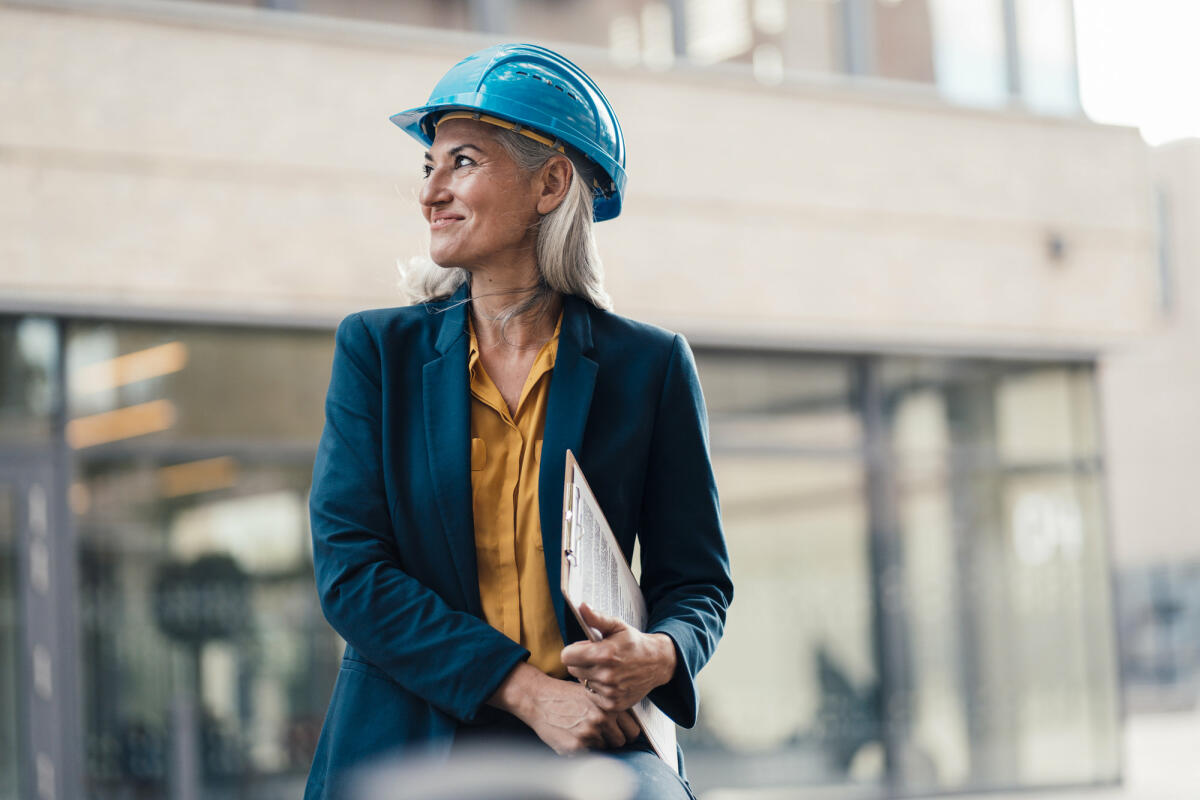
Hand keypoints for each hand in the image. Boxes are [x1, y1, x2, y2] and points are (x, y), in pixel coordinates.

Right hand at [487, 662, 640, 753]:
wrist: (539, 698)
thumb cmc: (565, 694)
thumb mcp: (593, 692)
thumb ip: (611, 707)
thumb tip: (628, 722)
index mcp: (609, 706)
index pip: (633, 730)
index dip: (625, 731)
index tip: (620, 731)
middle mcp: (602, 719)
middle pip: (621, 742)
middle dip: (612, 739)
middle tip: (599, 731)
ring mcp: (589, 733)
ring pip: (604, 749)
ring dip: (596, 743)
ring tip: (582, 730)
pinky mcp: (576, 746)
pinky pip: (589, 754)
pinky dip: (582, 748)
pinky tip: (573, 735)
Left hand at [560, 603, 677, 712]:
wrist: (657, 663)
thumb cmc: (633, 643)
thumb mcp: (617, 626)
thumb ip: (596, 618)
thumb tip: (581, 606)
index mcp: (604, 654)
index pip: (567, 656)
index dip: (573, 650)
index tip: (583, 648)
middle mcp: (606, 675)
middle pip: (572, 669)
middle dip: (581, 662)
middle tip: (597, 657)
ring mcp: (610, 692)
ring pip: (583, 682)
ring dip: (590, 675)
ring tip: (606, 668)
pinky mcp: (613, 704)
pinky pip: (591, 695)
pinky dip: (597, 689)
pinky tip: (610, 681)